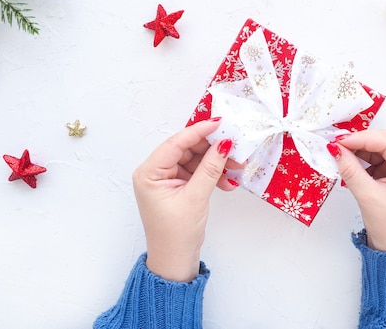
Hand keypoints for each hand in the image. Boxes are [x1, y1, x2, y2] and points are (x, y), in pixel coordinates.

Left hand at [132, 118, 240, 281]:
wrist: (174, 261)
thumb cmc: (176, 234)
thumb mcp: (195, 198)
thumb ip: (210, 169)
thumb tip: (223, 144)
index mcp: (149, 173)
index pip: (175, 143)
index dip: (198, 131)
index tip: (219, 123)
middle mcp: (155, 172)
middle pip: (187, 149)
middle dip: (212, 149)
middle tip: (235, 148)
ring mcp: (167, 179)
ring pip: (195, 159)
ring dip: (216, 163)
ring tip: (236, 167)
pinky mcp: (178, 186)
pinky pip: (198, 171)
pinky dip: (213, 174)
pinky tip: (228, 181)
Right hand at [328, 130, 385, 251]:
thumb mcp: (369, 197)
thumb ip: (351, 171)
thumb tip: (336, 149)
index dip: (362, 139)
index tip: (339, 141)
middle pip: (384, 140)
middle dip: (359, 141)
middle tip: (336, 144)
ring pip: (378, 146)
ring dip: (358, 148)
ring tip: (339, 153)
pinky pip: (375, 155)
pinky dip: (360, 156)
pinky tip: (347, 160)